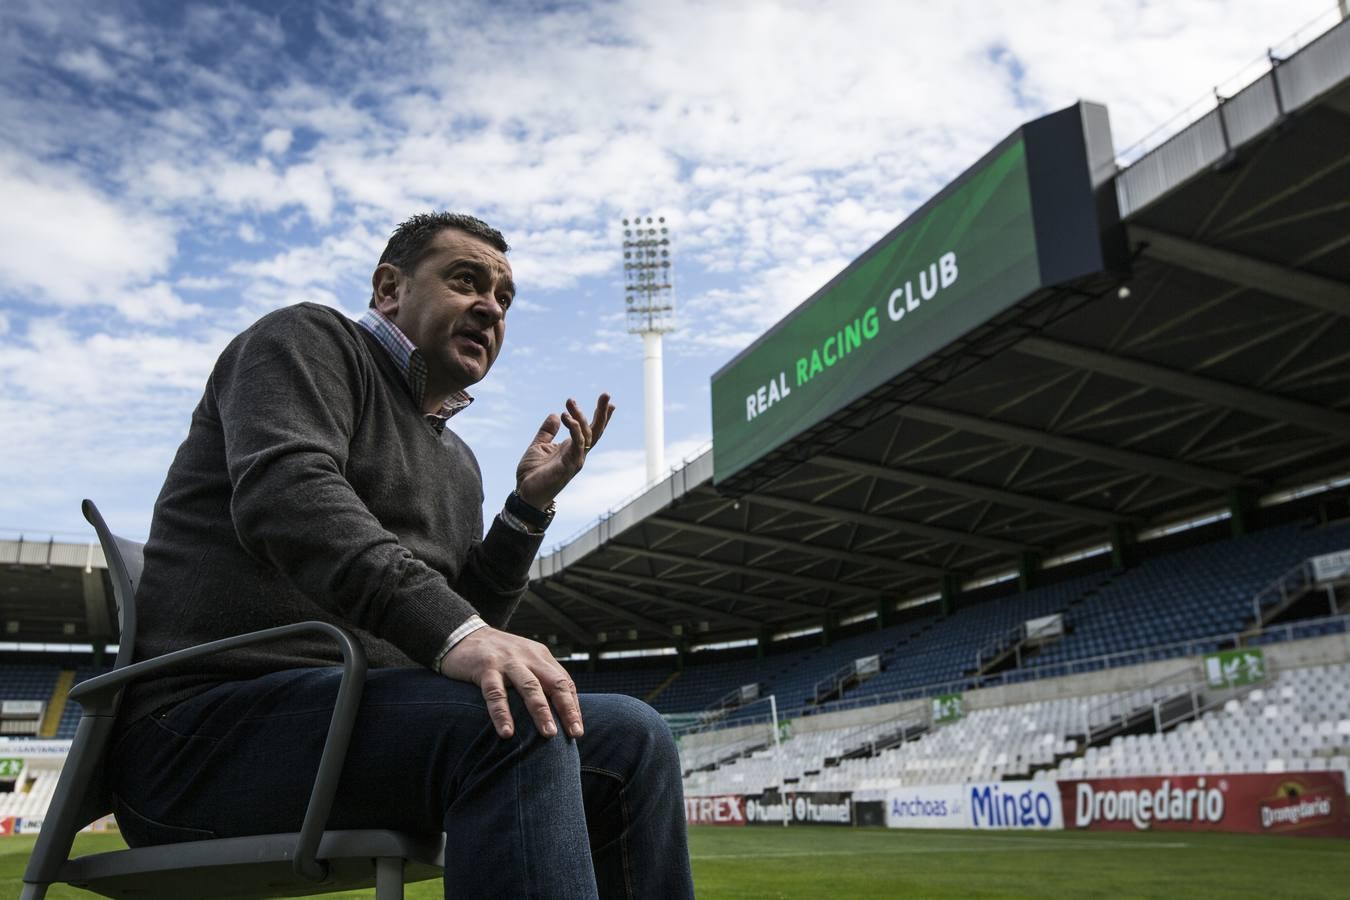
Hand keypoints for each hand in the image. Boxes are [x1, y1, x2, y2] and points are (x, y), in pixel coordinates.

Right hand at [440, 626, 583, 739]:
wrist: (464, 635)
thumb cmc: (498, 656)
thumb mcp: (523, 660)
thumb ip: (539, 679)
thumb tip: (557, 712)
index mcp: (541, 656)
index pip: (564, 682)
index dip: (573, 706)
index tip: (577, 730)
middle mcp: (528, 657)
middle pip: (555, 683)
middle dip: (567, 709)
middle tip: (574, 733)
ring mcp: (508, 661)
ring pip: (530, 687)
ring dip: (541, 712)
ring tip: (549, 734)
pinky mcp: (486, 668)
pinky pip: (496, 693)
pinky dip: (502, 714)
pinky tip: (506, 732)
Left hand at [515, 393, 614, 508]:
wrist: (525, 495)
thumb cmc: (533, 474)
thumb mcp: (538, 446)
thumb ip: (547, 432)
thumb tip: (555, 414)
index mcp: (571, 448)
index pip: (589, 430)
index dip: (600, 416)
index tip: (609, 402)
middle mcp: (577, 453)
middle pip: (595, 431)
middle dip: (602, 413)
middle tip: (606, 394)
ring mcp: (575, 460)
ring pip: (587, 434)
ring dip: (581, 416)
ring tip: (570, 401)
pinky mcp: (569, 465)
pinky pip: (577, 444)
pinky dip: (574, 429)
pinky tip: (566, 416)